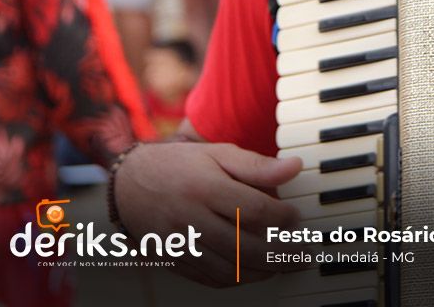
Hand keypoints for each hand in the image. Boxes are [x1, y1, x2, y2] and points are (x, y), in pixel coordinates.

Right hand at [113, 141, 301, 286]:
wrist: (128, 185)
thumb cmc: (180, 166)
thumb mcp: (218, 154)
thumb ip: (257, 165)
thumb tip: (294, 167)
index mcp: (206, 188)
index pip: (255, 210)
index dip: (283, 218)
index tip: (298, 217)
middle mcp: (192, 219)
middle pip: (245, 247)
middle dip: (282, 254)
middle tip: (305, 254)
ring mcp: (181, 244)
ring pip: (230, 269)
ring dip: (264, 271)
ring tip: (287, 264)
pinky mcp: (175, 261)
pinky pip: (211, 278)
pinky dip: (239, 279)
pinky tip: (257, 271)